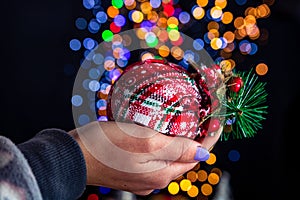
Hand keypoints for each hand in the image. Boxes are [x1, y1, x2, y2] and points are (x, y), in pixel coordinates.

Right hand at [69, 121, 219, 194]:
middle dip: (194, 140)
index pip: (195, 156)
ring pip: (168, 158)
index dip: (207, 139)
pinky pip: (153, 158)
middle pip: (183, 159)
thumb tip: (202, 154)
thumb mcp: (145, 142)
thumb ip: (176, 149)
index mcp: (161, 173)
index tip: (215, 122)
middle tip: (198, 119)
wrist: (72, 157)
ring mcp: (141, 177)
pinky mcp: (130, 171)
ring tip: (180, 123)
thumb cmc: (105, 146)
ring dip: (177, 142)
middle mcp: (154, 179)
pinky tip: (155, 133)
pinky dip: (160, 146)